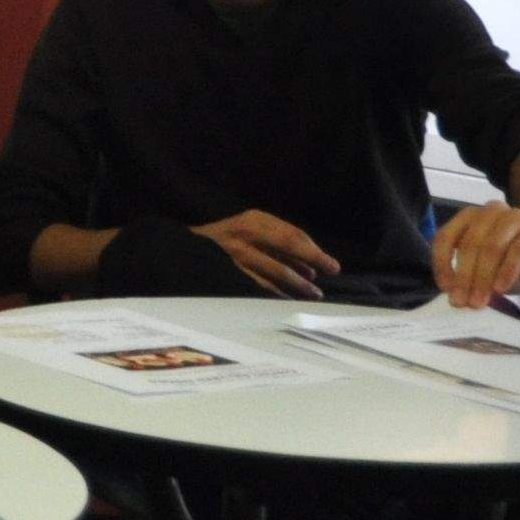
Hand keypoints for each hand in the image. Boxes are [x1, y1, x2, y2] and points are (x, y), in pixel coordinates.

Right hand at [192, 209, 340, 299]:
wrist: (187, 243)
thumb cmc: (229, 236)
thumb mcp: (253, 227)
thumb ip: (279, 240)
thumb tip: (311, 266)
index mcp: (254, 220)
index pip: (292, 236)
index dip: (314, 253)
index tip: (332, 267)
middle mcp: (244, 235)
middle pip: (285, 251)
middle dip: (309, 267)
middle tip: (327, 281)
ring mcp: (233, 254)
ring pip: (272, 271)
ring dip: (296, 284)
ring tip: (313, 294)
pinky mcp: (226, 271)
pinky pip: (256, 284)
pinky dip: (275, 292)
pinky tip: (288, 299)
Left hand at [433, 200, 519, 308]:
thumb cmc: (514, 265)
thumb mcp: (486, 272)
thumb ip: (469, 277)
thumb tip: (454, 295)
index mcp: (471, 217)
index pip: (446, 237)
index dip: (441, 263)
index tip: (445, 288)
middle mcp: (492, 212)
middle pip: (470, 244)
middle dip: (463, 277)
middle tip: (462, 302)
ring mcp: (517, 217)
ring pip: (492, 246)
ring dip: (483, 277)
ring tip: (479, 301)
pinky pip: (519, 249)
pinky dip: (507, 270)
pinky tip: (501, 289)